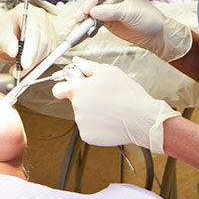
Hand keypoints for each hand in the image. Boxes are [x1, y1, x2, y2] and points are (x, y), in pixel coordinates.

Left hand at [0, 3, 56, 75]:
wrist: (3, 36)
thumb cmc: (1, 31)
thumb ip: (7, 43)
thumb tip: (14, 52)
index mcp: (27, 13)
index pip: (33, 31)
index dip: (31, 48)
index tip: (24, 63)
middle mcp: (40, 19)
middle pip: (43, 42)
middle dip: (31, 60)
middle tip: (19, 71)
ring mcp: (48, 30)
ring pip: (47, 50)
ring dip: (34, 64)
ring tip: (19, 70)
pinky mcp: (51, 41)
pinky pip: (49, 55)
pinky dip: (38, 64)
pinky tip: (27, 67)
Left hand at [51, 57, 179, 153]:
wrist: (141, 119)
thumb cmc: (127, 94)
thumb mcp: (108, 71)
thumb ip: (87, 66)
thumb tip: (77, 61)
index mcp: (78, 89)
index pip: (58, 89)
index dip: (64, 87)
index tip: (69, 88)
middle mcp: (76, 106)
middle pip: (75, 102)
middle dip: (86, 99)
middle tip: (103, 97)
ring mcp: (81, 123)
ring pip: (83, 116)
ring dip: (92, 113)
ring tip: (110, 109)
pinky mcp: (88, 136)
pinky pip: (89, 129)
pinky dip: (97, 127)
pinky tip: (110, 121)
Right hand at [75, 0, 191, 61]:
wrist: (155, 35)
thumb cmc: (150, 18)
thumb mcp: (131, 13)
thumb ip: (111, 12)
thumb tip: (94, 12)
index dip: (91, 0)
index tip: (87, 10)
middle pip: (91, 0)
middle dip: (85, 10)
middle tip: (81, 19)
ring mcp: (107, 8)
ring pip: (90, 11)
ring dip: (84, 19)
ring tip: (80, 27)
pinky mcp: (105, 20)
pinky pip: (92, 21)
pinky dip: (87, 26)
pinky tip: (83, 30)